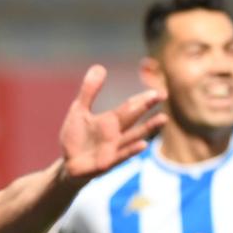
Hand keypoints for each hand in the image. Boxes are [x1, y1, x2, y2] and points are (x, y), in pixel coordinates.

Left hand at [58, 66, 163, 182]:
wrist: (68, 165)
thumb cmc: (76, 138)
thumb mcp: (79, 110)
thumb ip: (89, 91)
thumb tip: (100, 66)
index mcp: (111, 121)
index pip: (130, 106)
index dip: (143, 98)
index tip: (159, 91)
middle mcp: (116, 134)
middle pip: (134, 117)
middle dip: (146, 106)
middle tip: (163, 94)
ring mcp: (113, 149)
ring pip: (134, 136)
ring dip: (148, 128)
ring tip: (164, 119)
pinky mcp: (107, 163)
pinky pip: (121, 155)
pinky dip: (132, 150)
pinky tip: (143, 144)